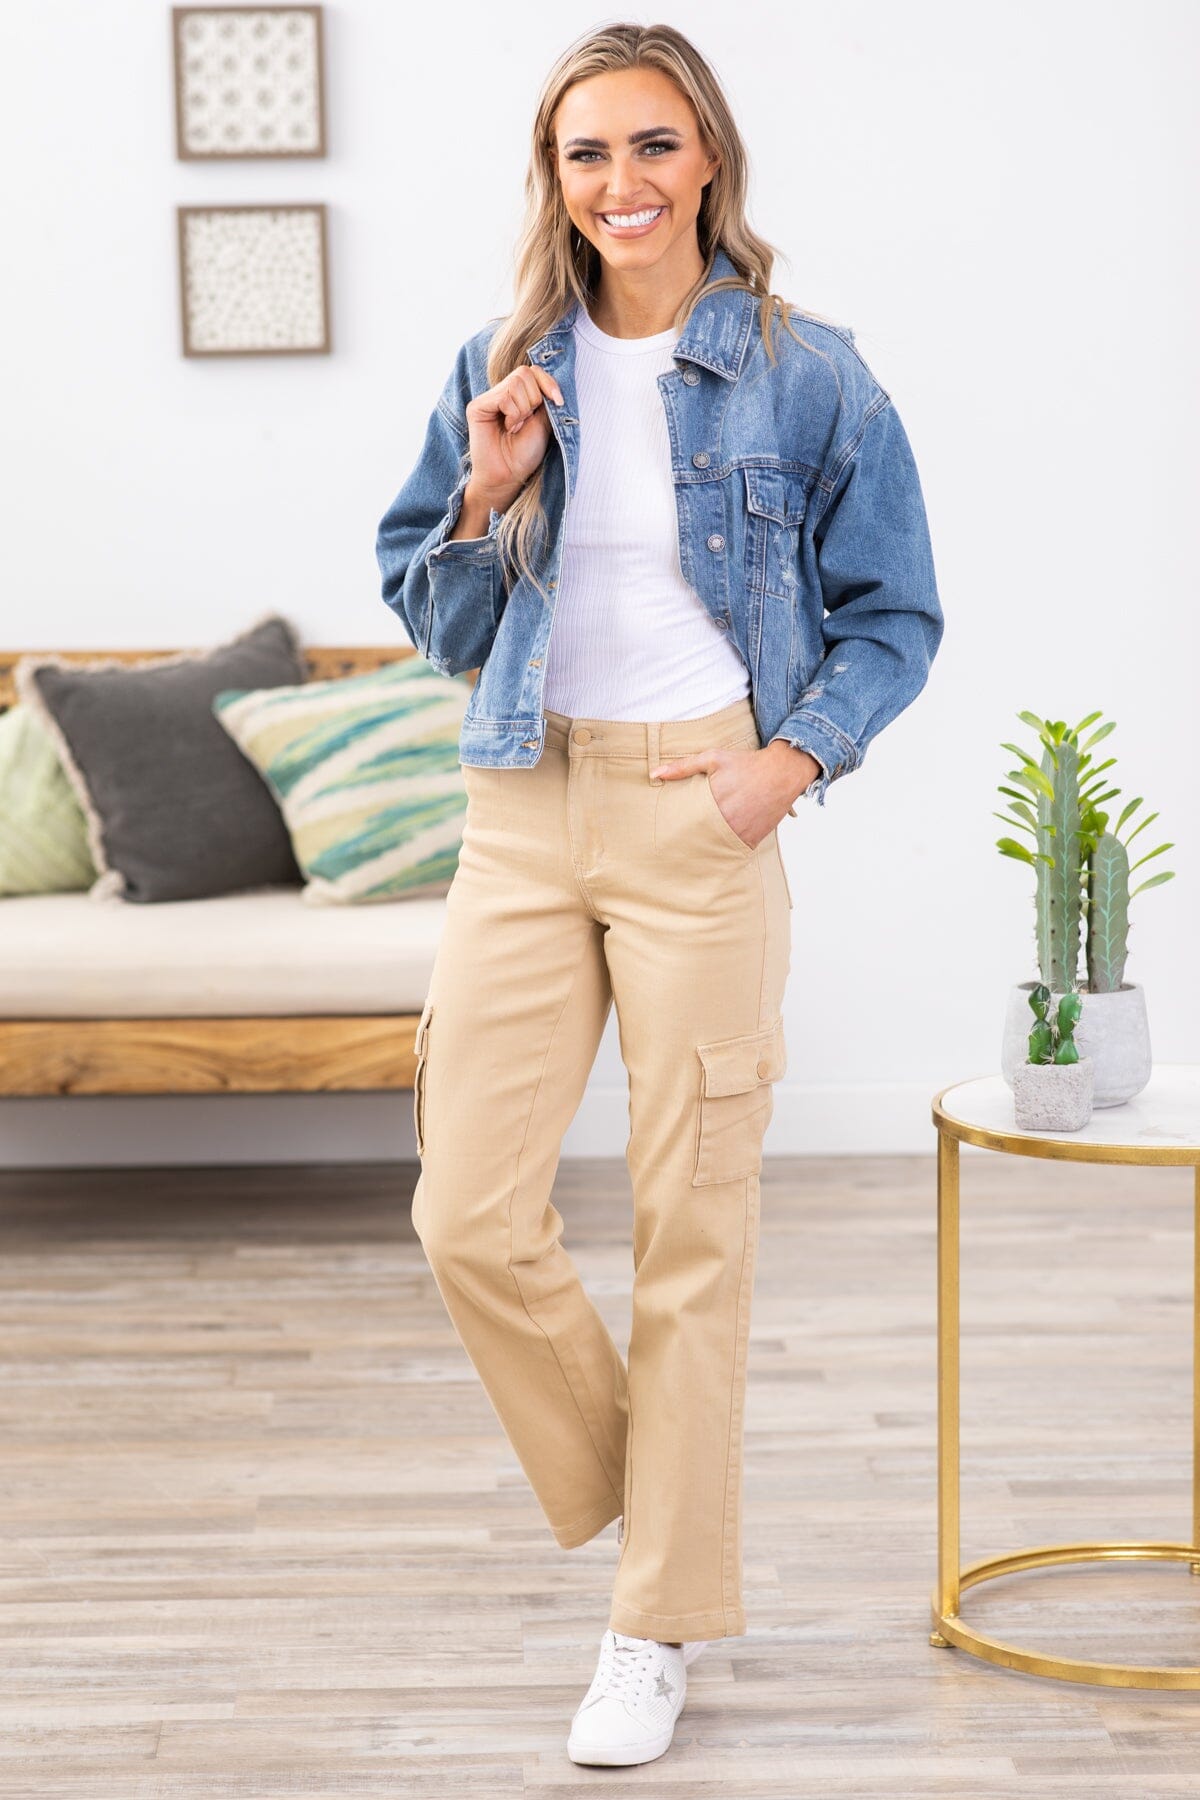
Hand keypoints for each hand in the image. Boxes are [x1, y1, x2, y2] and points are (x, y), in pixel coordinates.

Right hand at [463, 363, 563, 508]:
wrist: (509, 476)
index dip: (548, 382)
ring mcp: (488, 398)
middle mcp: (501, 392)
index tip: (559, 401)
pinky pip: (504, 397)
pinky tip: (508, 428)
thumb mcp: (543, 422)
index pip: (533, 371)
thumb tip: (550, 380)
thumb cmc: (525, 454)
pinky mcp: (477, 406)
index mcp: (518, 395)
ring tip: (516, 428)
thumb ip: (545, 398)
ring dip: (523, 410)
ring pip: (515, 383)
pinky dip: (513, 415)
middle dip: (534, 400)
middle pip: (525, 373)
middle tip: (526, 422)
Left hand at [649, 742, 817, 849]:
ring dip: (704, 849)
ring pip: (715, 848)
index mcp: (712, 802)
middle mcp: (726, 820)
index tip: (662, 838)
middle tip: (671, 852)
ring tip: (691, 854)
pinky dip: (725, 850)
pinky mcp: (753, 839)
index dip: (673, 832)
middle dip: (686, 844)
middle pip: (698, 840)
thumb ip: (683, 767)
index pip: (685, 824)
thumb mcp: (713, 758)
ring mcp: (740, 832)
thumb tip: (654, 774)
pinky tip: (715, 849)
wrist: (783, 772)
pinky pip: (733, 850)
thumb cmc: (747, 763)